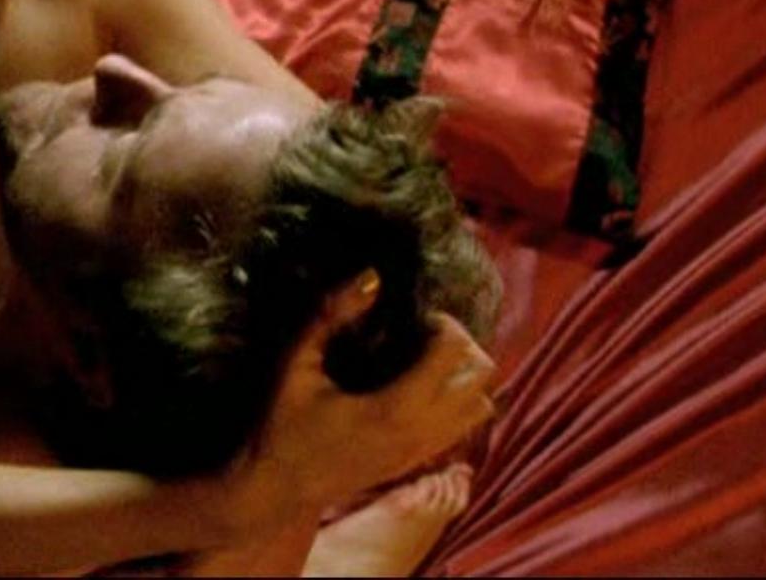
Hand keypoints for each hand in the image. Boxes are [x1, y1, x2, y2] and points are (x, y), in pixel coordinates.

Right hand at [243, 272, 496, 515]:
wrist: (283, 489)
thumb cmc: (284, 423)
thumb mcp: (297, 363)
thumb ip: (330, 316)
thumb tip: (373, 276)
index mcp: (396, 406)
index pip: (453, 352)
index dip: (442, 324)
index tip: (414, 317)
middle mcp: (422, 432)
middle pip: (482, 376)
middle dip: (460, 345)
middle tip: (424, 334)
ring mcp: (426, 451)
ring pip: (482, 405)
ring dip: (464, 376)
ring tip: (426, 361)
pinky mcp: (421, 462)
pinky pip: (465, 426)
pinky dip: (457, 401)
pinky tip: (418, 389)